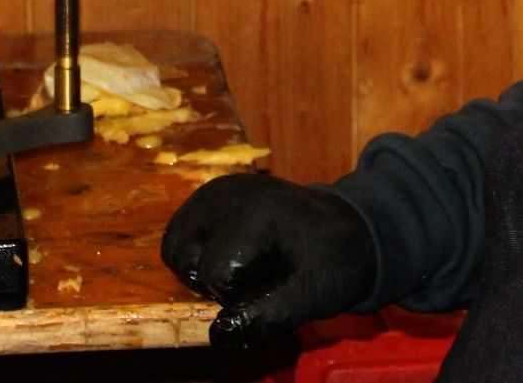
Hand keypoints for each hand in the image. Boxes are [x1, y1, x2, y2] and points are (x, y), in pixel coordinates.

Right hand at [160, 173, 376, 346]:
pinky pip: (182, 231)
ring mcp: (217, 188)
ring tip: (241, 266)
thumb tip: (217, 335)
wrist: (348, 228)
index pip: (214, 273)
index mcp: (257, 212)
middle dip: (209, 279)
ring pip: (175, 242)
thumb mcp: (309, 296)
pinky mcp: (212, 193)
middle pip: (182, 254)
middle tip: (253, 278)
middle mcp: (228, 191)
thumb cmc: (332, 262)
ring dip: (199, 265)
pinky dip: (199, 250)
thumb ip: (266, 316)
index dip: (237, 296)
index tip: (273, 285)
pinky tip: (233, 252)